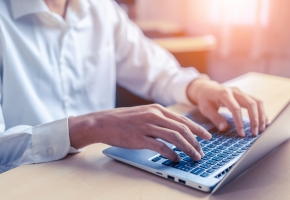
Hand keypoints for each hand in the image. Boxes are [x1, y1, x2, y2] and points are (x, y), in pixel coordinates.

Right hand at [68, 104, 211, 161]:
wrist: (103, 122)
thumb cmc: (123, 119)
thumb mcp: (144, 114)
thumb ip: (159, 119)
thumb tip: (174, 130)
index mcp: (157, 109)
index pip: (183, 120)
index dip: (197, 129)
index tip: (207, 137)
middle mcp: (155, 115)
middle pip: (182, 128)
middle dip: (196, 141)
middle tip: (202, 151)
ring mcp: (148, 126)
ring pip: (175, 137)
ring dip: (188, 148)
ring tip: (194, 157)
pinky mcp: (140, 138)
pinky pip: (161, 147)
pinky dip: (171, 154)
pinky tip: (176, 159)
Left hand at [187, 78, 267, 136]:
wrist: (206, 88)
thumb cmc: (205, 99)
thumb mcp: (205, 108)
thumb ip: (215, 118)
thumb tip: (224, 128)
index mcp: (224, 94)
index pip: (235, 109)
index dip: (239, 122)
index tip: (242, 134)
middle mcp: (235, 91)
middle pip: (250, 104)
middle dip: (254, 119)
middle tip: (254, 133)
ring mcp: (241, 92)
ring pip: (257, 102)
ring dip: (261, 116)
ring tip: (262, 129)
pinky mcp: (245, 95)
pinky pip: (257, 102)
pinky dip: (262, 112)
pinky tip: (264, 122)